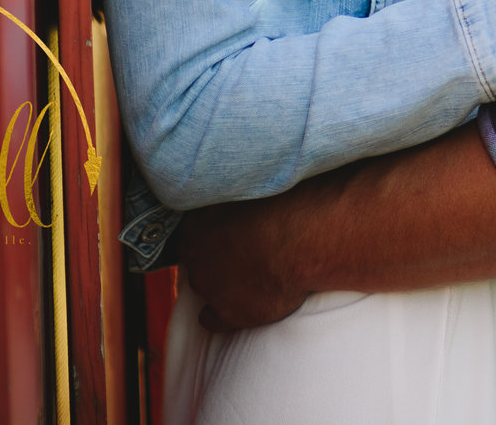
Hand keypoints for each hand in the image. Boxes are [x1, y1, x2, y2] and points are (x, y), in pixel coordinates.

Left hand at [178, 190, 312, 332]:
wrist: (302, 240)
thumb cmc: (288, 201)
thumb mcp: (258, 182)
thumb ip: (241, 184)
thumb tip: (247, 175)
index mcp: (198, 219)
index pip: (193, 226)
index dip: (213, 227)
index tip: (232, 226)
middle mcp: (195, 253)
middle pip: (195, 256)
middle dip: (213, 254)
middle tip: (242, 248)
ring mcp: (209, 285)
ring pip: (202, 285)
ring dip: (218, 281)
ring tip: (246, 275)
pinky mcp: (229, 313)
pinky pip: (210, 320)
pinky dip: (218, 316)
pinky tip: (235, 307)